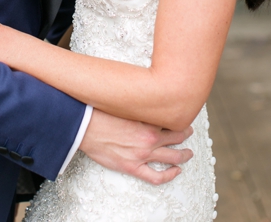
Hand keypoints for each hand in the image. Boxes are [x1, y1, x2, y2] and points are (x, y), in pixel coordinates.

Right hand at [79, 108, 193, 184]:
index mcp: (146, 120)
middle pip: (177, 137)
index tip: (179, 115)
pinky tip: (176, 172)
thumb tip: (142, 94)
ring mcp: (143, 154)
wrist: (82, 127)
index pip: (171, 119)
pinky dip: (170, 175)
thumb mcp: (120, 102)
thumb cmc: (96, 112)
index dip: (178, 117)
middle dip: (185, 134)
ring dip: (184, 155)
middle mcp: (149, 138)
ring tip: (188, 153)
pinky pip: (157, 176)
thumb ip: (135, 102)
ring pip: (174, 157)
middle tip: (188, 131)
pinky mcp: (133, 167)